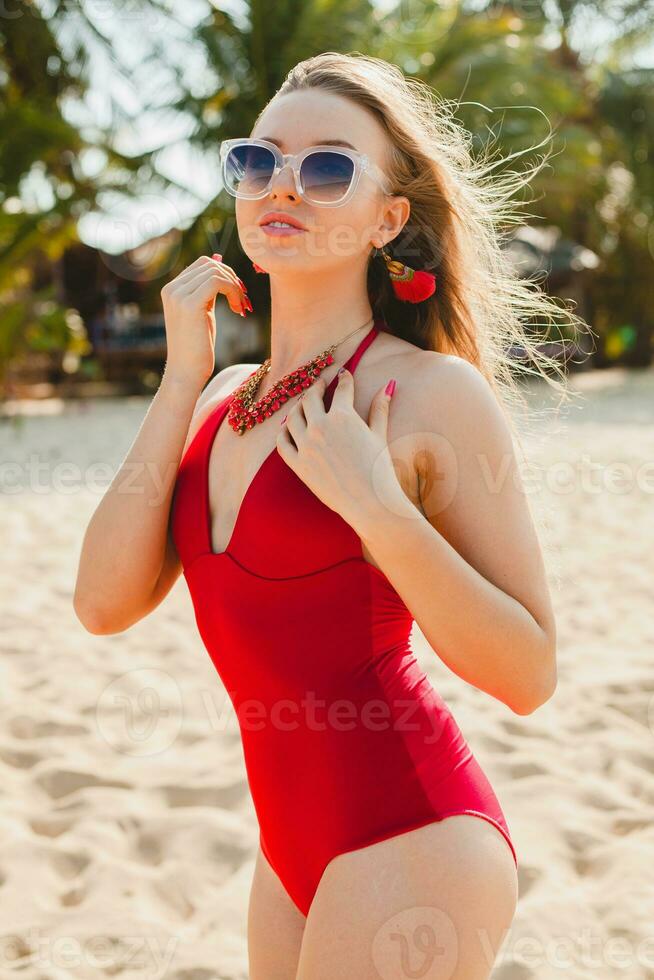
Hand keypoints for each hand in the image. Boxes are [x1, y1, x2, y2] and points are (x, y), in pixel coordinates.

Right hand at [160, 253, 250, 387]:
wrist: (186, 372)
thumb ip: (209, 288)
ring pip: (215, 271)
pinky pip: (217, 281)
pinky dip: (233, 290)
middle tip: (242, 300)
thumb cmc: (196, 347)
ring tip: (240, 307)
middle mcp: (171, 289)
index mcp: (171, 289)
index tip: (236, 294)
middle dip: (231, 278)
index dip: (224, 274)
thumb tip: (220, 260)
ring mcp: (178, 295)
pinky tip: (238, 309)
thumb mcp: (204, 311)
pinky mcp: (189, 304)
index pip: (202, 264)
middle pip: (209, 264)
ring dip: (234, 286)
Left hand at [276, 370, 399, 530]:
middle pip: (311, 398)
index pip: (342, 389)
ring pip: (293, 416)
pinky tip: (288, 428)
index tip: (344, 375)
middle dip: (316, 387)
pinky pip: (283, 442)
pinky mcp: (297, 464)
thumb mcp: (379, 434)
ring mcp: (305, 445)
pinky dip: (283, 432)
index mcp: (343, 416)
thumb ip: (380, 408)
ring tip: (304, 404)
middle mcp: (320, 426)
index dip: (345, 379)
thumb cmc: (378, 469)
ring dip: (298, 406)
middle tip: (320, 385)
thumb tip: (389, 385)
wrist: (369, 502)